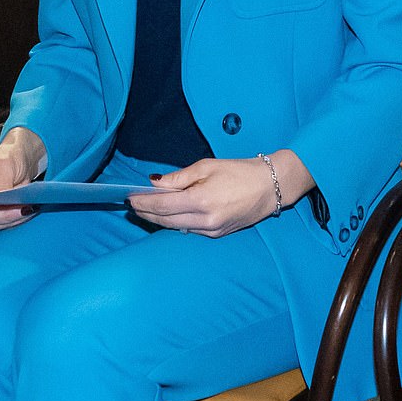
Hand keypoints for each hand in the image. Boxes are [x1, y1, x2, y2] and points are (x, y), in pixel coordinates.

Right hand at [0, 127, 45, 231]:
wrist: (22, 160)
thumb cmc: (8, 156)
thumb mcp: (4, 165)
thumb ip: (1, 186)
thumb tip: (1, 203)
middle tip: (18, 210)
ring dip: (8, 219)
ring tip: (24, 208)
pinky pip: (2, 223)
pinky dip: (14, 220)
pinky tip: (24, 210)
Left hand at [128, 151, 313, 237]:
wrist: (271, 186)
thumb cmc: (240, 171)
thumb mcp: (207, 166)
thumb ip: (179, 178)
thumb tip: (156, 183)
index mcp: (201, 200)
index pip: (163, 206)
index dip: (143, 203)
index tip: (130, 198)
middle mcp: (205, 220)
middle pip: (166, 220)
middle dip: (146, 213)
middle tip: (132, 206)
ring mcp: (212, 230)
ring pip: (176, 227)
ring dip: (159, 220)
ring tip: (145, 210)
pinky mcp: (218, 234)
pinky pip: (190, 230)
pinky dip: (176, 223)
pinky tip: (168, 216)